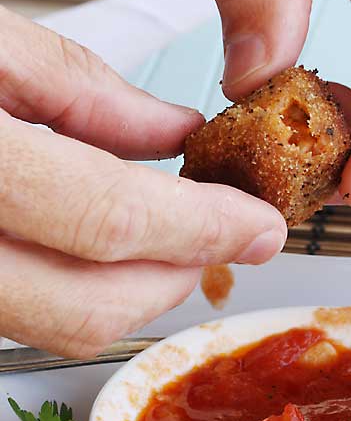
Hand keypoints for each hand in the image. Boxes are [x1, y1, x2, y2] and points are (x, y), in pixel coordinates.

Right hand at [0, 7, 286, 355]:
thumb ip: (80, 92)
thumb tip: (166, 138)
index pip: (108, 220)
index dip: (201, 228)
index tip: (256, 225)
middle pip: (88, 307)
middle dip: (176, 278)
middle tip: (220, 236)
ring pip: (54, 327)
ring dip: (131, 292)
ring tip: (163, 236)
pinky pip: (18, 318)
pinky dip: (74, 292)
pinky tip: (91, 247)